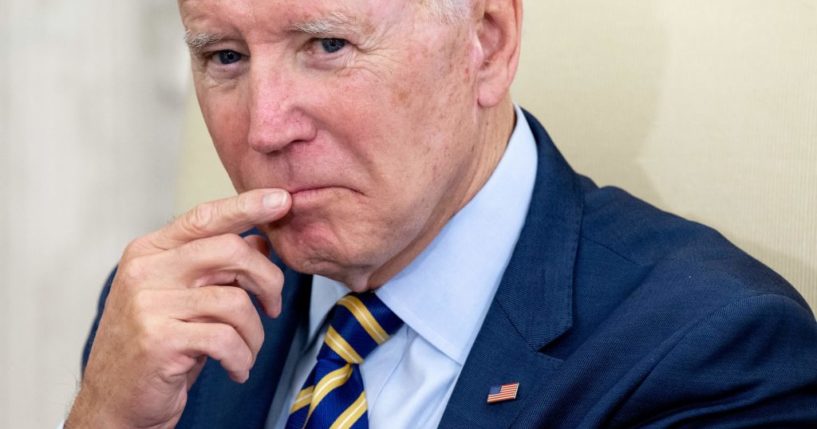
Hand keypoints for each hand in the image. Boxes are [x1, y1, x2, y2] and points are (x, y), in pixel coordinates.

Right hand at [66, 189, 291, 428]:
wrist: (115, 402)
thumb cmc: (157, 346)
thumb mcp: (186, 298)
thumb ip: (218, 267)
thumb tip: (262, 240)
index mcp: (151, 251)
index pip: (205, 217)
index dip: (248, 205)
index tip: (283, 200)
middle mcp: (146, 270)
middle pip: (230, 250)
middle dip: (268, 279)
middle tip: (274, 306)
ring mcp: (149, 304)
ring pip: (234, 300)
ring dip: (255, 332)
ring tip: (248, 350)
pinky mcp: (159, 340)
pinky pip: (225, 339)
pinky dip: (242, 357)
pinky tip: (236, 368)